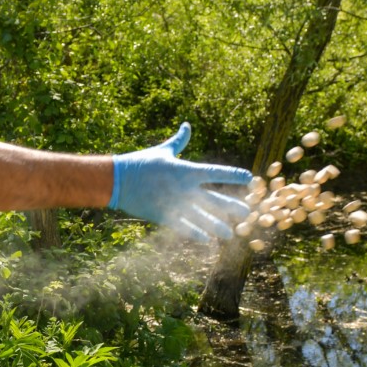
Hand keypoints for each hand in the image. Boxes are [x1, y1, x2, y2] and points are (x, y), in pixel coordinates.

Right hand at [110, 123, 251, 240]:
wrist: (116, 180)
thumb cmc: (141, 162)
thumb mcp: (163, 150)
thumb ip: (179, 141)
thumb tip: (187, 125)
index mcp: (186, 170)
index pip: (216, 172)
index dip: (234, 175)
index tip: (250, 178)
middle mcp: (184, 188)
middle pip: (214, 199)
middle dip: (231, 207)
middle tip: (247, 214)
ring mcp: (174, 204)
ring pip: (201, 218)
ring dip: (217, 226)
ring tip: (230, 234)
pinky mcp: (163, 216)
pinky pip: (183, 227)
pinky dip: (196, 234)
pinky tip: (207, 241)